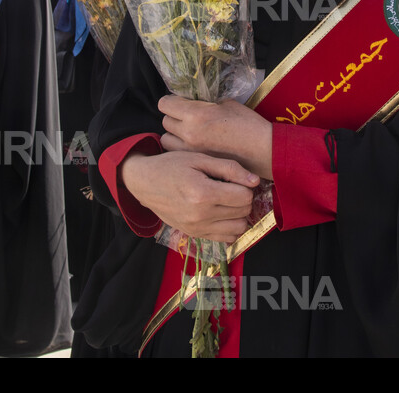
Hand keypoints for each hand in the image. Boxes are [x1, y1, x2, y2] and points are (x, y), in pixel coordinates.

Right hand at [121, 150, 258, 242]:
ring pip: (238, 228)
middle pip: (243, 212)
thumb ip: (229, 169)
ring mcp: (196, 228)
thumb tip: (255, 181)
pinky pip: (225, 238)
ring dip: (238, 214)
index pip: (244, 197)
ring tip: (227, 200)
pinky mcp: (194, 235)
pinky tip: (220, 212)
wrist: (143, 182)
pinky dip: (229, 226)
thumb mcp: (199, 158)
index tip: (235, 179)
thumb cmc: (171, 166)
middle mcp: (200, 216)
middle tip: (231, 187)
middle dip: (243, 199)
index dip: (245, 186)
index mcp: (203, 194)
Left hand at [159, 94, 273, 179]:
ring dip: (174, 136)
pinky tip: (195, 147)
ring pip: (167, 140)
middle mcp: (188, 133)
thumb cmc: (249, 125)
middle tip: (186, 117)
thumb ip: (207, 104)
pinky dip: (181, 150)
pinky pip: (178, 154)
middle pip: (165, 122)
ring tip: (188, 134)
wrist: (264, 151)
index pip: (165, 104)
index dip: (171, 101)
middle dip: (173, 118)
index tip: (179, 102)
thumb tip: (197, 104)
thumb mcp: (228, 104)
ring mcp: (190, 151)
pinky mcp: (196, 163)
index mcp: (196, 114)